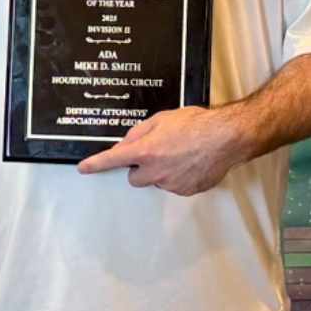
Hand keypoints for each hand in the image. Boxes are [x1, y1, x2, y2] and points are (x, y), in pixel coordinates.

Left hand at [77, 105, 249, 194]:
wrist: (227, 137)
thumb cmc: (197, 124)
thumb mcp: (162, 118)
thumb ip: (139, 132)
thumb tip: (126, 143)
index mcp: (146, 151)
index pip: (113, 159)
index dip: (96, 164)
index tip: (83, 168)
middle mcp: (155, 171)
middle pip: (135, 178)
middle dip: (140, 168)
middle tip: (156, 154)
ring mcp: (171, 184)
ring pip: (157, 181)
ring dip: (162, 171)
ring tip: (182, 154)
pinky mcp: (186, 191)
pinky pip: (175, 186)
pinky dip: (179, 177)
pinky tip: (192, 163)